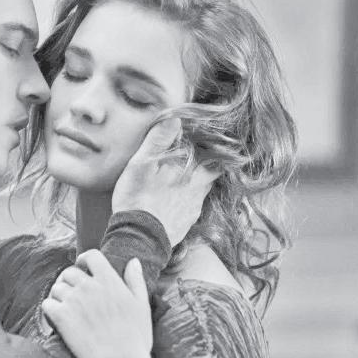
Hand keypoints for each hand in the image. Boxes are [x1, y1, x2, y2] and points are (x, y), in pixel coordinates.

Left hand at [42, 251, 151, 357]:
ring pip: (56, 288)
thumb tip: (133, 261)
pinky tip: (55, 320)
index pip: (92, 256)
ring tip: (64, 308)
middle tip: (72, 294)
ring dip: (58, 295)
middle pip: (69, 272)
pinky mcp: (60, 316)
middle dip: (69, 280)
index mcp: (109, 281)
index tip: (82, 266)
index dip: (84, 259)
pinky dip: (49, 310)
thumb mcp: (142, 306)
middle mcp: (89, 286)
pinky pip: (47, 304)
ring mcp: (73, 300)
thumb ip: (135, 281)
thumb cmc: (134, 338)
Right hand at [112, 118, 220, 247]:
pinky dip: (188, 204)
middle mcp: (198, 191)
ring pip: (203, 193)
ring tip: (185, 182)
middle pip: (212, 175)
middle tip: (203, 162)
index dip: (217, 150)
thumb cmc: (138, 198)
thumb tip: (175, 119)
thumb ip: (158, 140)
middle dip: (209, 168)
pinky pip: (193, 210)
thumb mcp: (142, 164)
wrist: (138, 238)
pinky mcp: (186, 224)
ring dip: (198, 186)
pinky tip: (176, 204)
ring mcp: (193, 210)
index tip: (219, 145)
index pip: (216, 157)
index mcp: (192, 173)